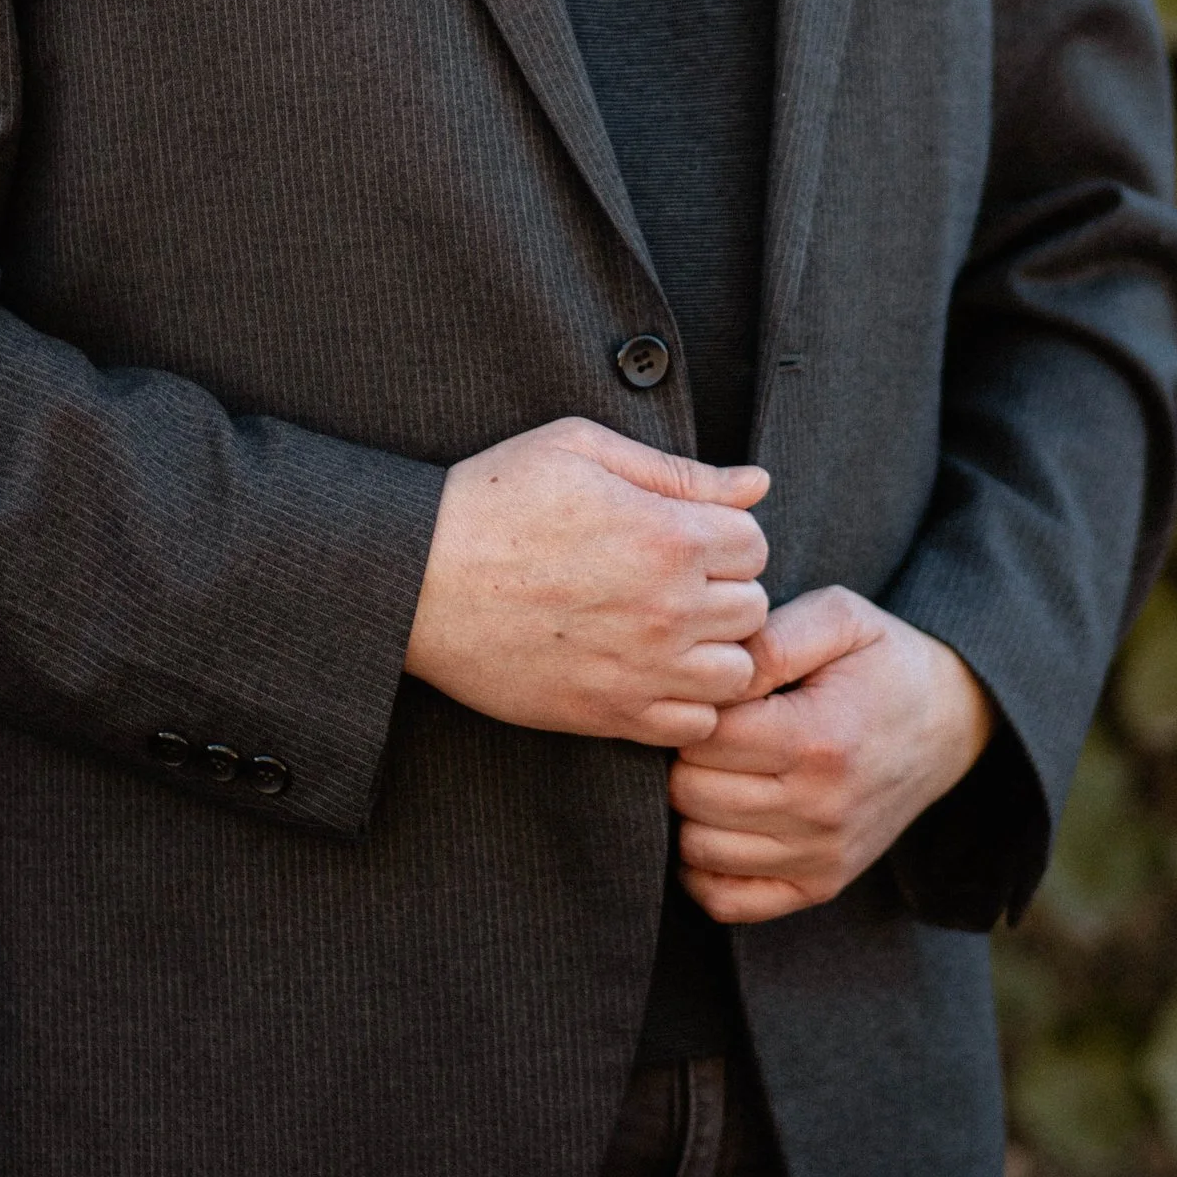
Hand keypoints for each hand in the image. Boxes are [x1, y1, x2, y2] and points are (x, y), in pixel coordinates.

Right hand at [407, 418, 770, 747]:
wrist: (419, 578)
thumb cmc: (494, 499)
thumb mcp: (581, 450)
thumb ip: (678, 471)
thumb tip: (757, 484)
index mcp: (670, 535)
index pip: (755, 543)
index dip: (723, 534)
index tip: (683, 534)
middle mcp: (669, 608)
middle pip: (753, 608)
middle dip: (722, 589)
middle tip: (669, 579)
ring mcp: (643, 669)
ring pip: (736, 673)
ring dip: (713, 650)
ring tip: (668, 630)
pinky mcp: (610, 715)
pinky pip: (693, 726)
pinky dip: (686, 704)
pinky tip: (649, 672)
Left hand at [668, 585, 994, 923]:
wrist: (949, 721)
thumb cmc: (881, 661)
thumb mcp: (839, 617)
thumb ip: (771, 637)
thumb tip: (715, 674)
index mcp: (819, 739)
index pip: (704, 739)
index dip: (695, 710)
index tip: (715, 695)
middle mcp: (820, 809)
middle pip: (692, 794)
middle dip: (685, 757)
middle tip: (711, 732)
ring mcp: (822, 856)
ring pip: (698, 849)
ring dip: (691, 810)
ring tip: (717, 772)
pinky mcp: (821, 885)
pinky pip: (727, 901)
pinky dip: (704, 869)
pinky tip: (718, 824)